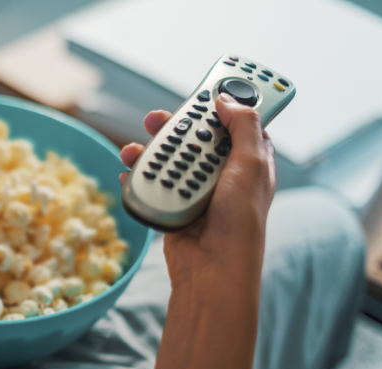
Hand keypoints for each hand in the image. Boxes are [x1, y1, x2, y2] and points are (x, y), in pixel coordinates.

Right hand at [119, 93, 275, 286]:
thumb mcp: (251, 166)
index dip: (223, 103)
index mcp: (249, 161)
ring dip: (150, 151)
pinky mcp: (172, 206)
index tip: (209, 86)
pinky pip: (152, 183)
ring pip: (169, 158)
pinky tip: (130, 171)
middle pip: (195, 137)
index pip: (236, 122)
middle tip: (157, 118)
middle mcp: (223, 174)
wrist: (212, 270)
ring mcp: (195, 190)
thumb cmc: (239, 223)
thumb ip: (242, 128)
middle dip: (176, 126)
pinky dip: (138, 176)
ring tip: (134, 149)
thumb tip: (227, 98)